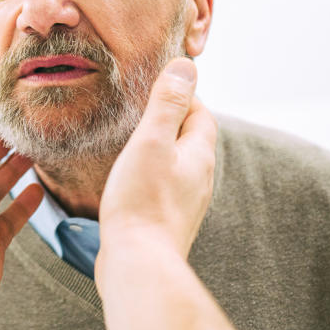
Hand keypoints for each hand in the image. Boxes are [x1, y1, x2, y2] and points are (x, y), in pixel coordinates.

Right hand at [98, 58, 217, 260]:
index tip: (155, 86)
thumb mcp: (152, 141)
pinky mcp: (167, 220)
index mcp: (200, 155)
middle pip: (191, 138)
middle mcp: (200, 179)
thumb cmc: (142, 201)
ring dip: (159, 149)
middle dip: (170, 121)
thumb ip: (168, 104)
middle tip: (139, 109)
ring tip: (131, 140)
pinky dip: (151, 174)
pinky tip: (129, 178)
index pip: (201, 112)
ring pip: (177, 164)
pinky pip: (164, 187)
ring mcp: (185, 202)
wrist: (138, 263)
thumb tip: (186, 66)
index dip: (182, 95)